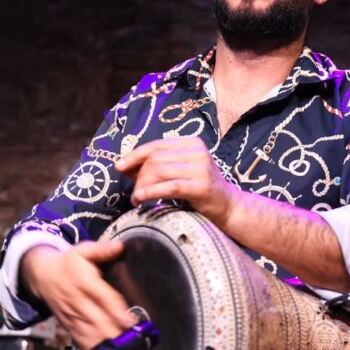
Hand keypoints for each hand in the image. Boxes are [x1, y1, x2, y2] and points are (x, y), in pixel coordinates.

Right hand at [20, 242, 135, 349]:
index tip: (131, 322)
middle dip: (115, 334)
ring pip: (90, 335)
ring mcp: (73, 316)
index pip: (104, 299)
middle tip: (134, 345)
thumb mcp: (83, 250)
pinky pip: (80, 340)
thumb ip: (102, 249)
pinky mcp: (69, 326)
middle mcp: (79, 302)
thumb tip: (120, 246)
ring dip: (106, 346)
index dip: (118, 311)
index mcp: (85, 283)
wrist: (41, 275)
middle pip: (98, 322)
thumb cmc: (67, 263)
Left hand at [115, 137, 238, 224]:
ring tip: (136, 198)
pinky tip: (140, 199)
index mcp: (192, 143)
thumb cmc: (201, 190)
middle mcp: (198, 152)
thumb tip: (125, 166)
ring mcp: (201, 168)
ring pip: (159, 171)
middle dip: (139, 175)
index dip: (135, 155)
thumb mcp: (182, 171)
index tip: (119, 166)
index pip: (156, 145)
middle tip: (134, 191)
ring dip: (142, 186)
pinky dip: (150, 192)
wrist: (229, 207)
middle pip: (156, 159)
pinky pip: (168, 186)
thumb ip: (159, 166)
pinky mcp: (201, 186)